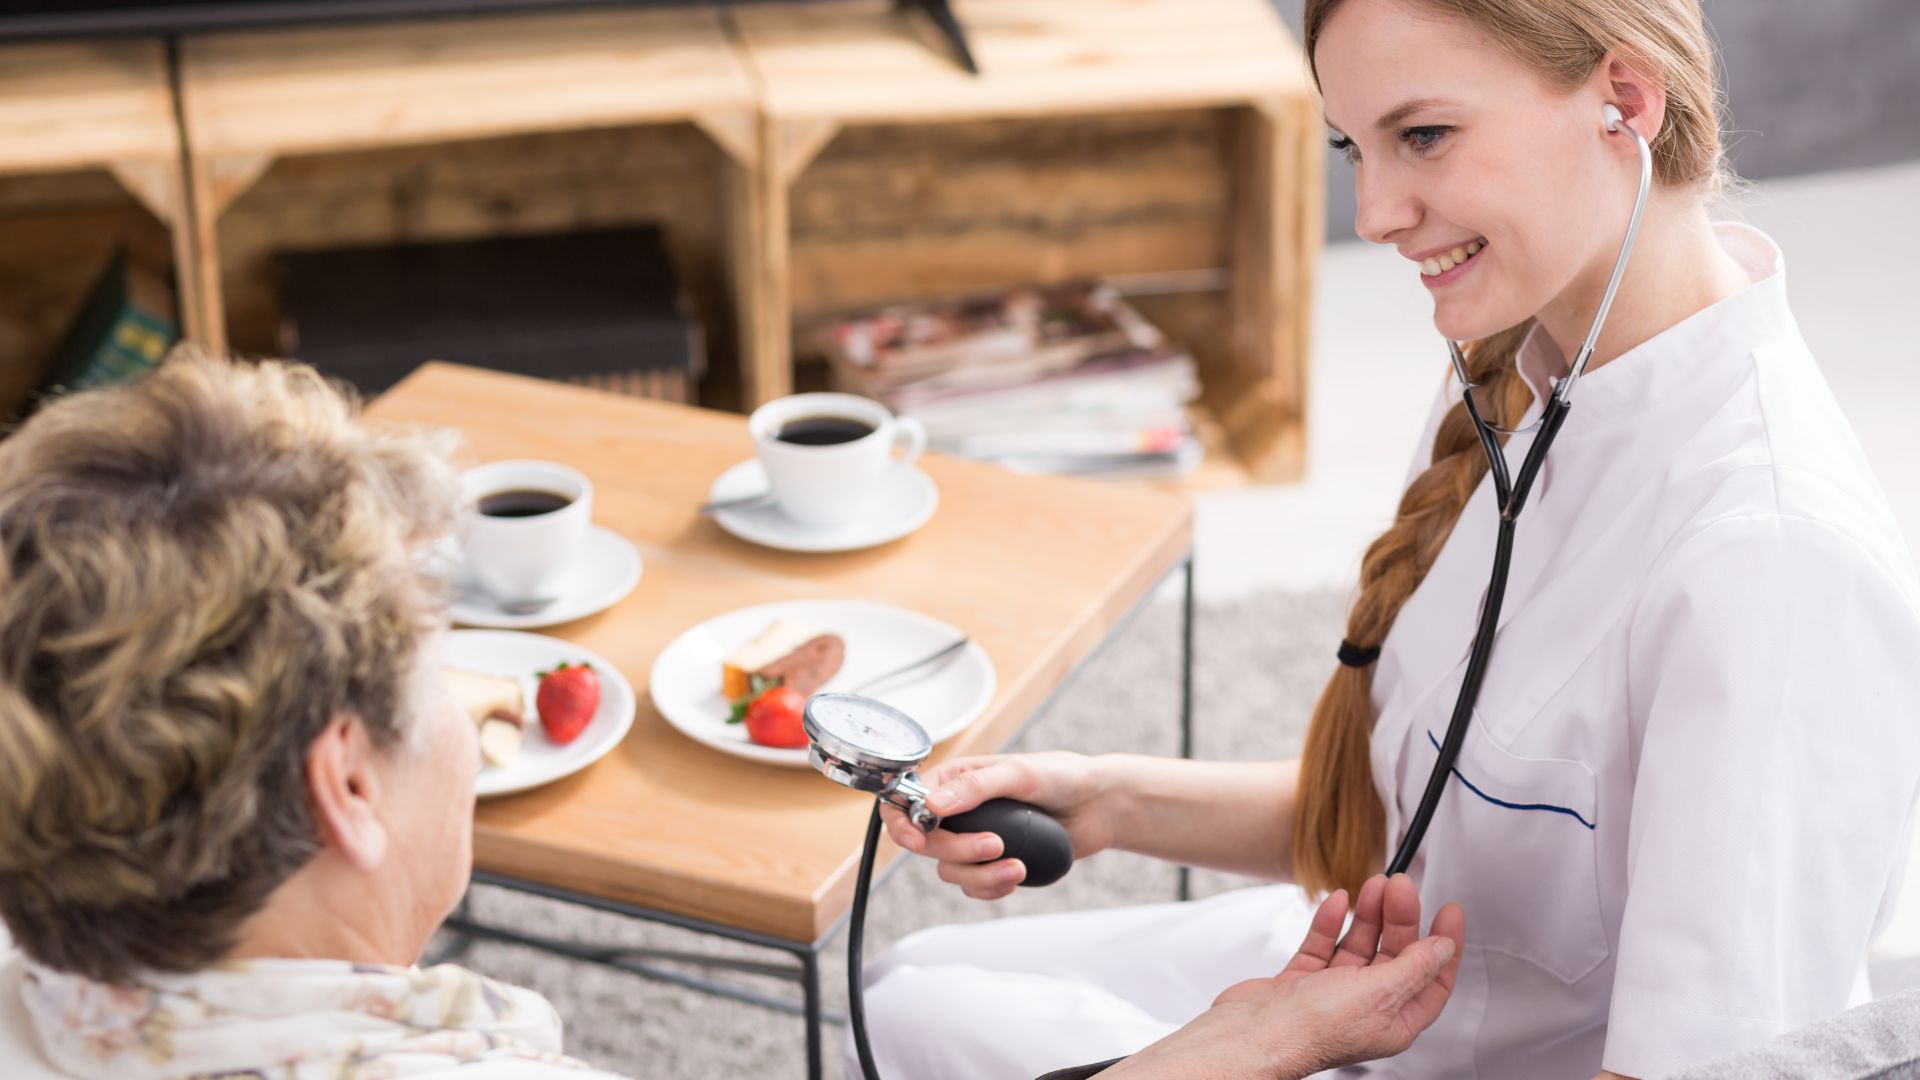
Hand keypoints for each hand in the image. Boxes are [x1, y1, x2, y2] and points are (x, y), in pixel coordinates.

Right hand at [882, 751, 1116, 899]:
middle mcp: (956, 810)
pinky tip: (1017, 875)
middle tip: (995, 846)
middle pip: (926, 844)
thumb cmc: (1061, 776)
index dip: (902, 824)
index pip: (904, 802)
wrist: (1097, 805)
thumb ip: (974, 788)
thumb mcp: (1019, 773)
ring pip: (949, 871)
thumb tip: (931, 805)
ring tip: (1018, 866)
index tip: (919, 840)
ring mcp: (972, 838)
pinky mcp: (991, 863)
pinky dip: (991, 887)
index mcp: (953, 780)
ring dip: (981, 875)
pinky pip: (972, 887)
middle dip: (959, 851)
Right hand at [1106, 875, 1464, 1078]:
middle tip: (1401, 886)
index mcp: (1394, 1021)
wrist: (1254, 1033)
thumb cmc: (1312, 1029)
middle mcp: (1365, 1008)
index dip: (1443, 945)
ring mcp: (1331, 993)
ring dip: (1368, 914)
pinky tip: (1338, 902)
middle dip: (1400, 918)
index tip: (1448, 912)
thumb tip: (1443, 948)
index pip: (1431, 979)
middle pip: (1394, 956)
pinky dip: (1330, 922)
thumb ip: (1414, 967)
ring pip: (1358, 945)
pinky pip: (1323, 945)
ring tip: (1373, 885)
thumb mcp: (1380, 993)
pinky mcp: (1301, 981)